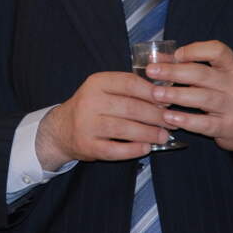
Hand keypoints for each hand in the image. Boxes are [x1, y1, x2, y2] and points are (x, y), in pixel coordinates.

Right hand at [35, 71, 172, 170]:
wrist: (61, 129)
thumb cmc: (92, 107)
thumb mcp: (104, 89)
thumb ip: (128, 89)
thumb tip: (163, 97)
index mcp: (97, 82)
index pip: (129, 83)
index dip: (151, 92)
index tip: (167, 100)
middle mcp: (90, 101)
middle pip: (130, 107)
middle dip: (155, 115)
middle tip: (171, 121)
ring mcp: (87, 125)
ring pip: (124, 129)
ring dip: (149, 133)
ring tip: (163, 136)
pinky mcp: (87, 146)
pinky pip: (115, 150)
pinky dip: (134, 150)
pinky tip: (146, 148)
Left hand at [146, 40, 232, 154]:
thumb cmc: (225, 97)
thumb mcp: (214, 78)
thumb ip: (188, 67)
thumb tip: (157, 59)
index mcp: (231, 67)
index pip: (217, 50)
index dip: (195, 50)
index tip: (176, 55)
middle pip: (202, 74)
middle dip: (174, 72)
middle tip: (152, 72)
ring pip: (202, 98)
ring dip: (176, 95)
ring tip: (156, 94)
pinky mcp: (229, 127)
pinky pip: (205, 123)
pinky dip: (186, 120)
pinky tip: (169, 117)